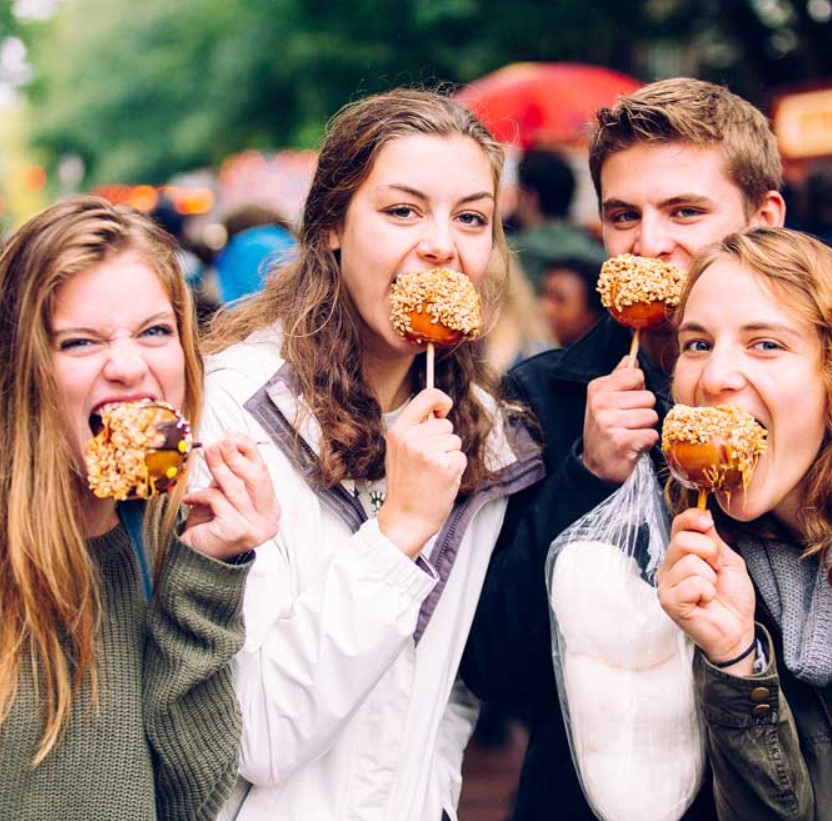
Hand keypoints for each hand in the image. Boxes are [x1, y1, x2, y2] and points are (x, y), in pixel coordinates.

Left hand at [180, 432, 280, 560]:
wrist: (196, 558)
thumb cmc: (211, 524)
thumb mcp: (225, 494)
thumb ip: (230, 473)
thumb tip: (229, 439)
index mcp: (270, 507)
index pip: (264, 472)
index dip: (249, 452)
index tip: (232, 436)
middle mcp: (269, 519)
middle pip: (255, 479)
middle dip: (235, 456)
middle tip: (219, 441)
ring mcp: (257, 527)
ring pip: (236, 488)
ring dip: (219, 468)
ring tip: (208, 453)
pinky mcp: (238, 531)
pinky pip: (220, 502)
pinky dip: (202, 496)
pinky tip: (191, 497)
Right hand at [377, 388, 465, 558]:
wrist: (406, 518)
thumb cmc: (406, 486)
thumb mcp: (399, 451)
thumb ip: (415, 430)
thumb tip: (438, 410)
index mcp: (398, 431)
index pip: (427, 396)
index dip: (441, 399)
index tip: (445, 409)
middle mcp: (412, 438)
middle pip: (445, 424)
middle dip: (444, 440)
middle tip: (428, 462)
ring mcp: (428, 451)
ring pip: (455, 441)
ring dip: (449, 456)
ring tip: (433, 472)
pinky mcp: (445, 465)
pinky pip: (460, 457)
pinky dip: (455, 469)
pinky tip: (440, 480)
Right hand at [581, 357, 658, 482]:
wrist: (595, 467)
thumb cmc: (604, 431)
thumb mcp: (604, 402)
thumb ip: (618, 378)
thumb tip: (630, 357)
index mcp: (597, 389)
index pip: (636, 375)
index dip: (637, 391)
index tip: (625, 404)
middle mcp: (600, 404)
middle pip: (648, 397)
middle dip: (643, 412)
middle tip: (627, 424)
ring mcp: (609, 423)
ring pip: (651, 416)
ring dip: (645, 428)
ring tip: (629, 434)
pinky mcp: (622, 442)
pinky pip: (651, 434)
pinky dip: (646, 443)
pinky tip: (632, 446)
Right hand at [657, 508, 756, 671]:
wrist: (738, 630)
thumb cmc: (732, 598)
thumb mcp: (729, 562)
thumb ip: (714, 540)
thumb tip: (704, 515)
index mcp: (681, 554)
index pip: (678, 525)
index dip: (692, 518)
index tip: (707, 523)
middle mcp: (668, 567)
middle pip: (682, 541)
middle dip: (710, 552)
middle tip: (717, 570)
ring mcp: (666, 584)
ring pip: (690, 563)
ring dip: (710, 578)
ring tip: (711, 591)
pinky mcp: (668, 601)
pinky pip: (692, 584)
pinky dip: (707, 592)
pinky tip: (705, 601)